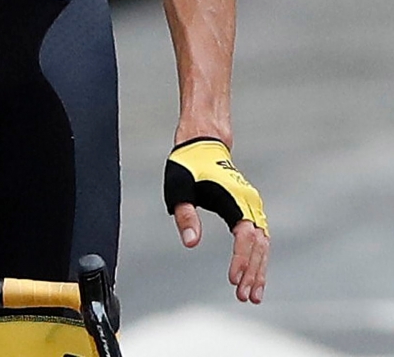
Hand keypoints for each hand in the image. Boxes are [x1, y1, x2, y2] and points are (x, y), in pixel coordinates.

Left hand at [164, 138, 268, 303]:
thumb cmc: (187, 166)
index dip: (241, 260)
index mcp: (235, 199)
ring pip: (263, 245)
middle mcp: (250, 204)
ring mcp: (253, 207)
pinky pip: (259, 239)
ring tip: (251, 295)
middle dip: (252, 272)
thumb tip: (190, 243)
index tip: (233, 280)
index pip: (245, 236)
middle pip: (259, 245)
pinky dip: (257, 258)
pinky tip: (253, 276)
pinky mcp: (250, 211)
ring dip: (258, 269)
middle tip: (244, 297)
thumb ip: (185, 215)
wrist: (201, 144)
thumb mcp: (179, 188)